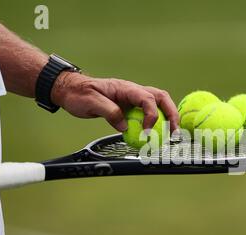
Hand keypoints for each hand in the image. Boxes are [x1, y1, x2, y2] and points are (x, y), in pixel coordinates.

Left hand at [51, 72, 179, 131]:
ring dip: (167, 118)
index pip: (147, 99)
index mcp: (126, 88)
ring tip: (171, 135)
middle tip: (175, 132)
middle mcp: (133, 92)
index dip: (152, 115)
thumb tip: (125, 127)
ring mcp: (132, 100)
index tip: (147, 132)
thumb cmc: (79, 93)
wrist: (70, 90)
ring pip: (158, 105)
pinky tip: (153, 136)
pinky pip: (147, 114)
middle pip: (161, 98)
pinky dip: (155, 123)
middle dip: (172, 114)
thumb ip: (110, 113)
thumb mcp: (92, 102)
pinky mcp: (129, 108)